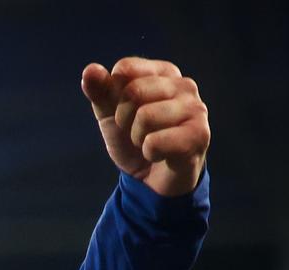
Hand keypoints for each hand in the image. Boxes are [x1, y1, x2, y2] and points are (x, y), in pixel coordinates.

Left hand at [81, 57, 210, 196]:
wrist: (151, 180)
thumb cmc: (133, 141)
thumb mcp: (110, 115)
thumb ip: (99, 91)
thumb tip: (90, 70)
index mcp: (163, 72)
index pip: (125, 69)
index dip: (113, 97)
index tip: (125, 113)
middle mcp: (184, 85)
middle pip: (134, 91)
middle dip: (124, 120)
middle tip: (137, 132)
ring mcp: (195, 108)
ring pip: (145, 117)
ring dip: (138, 138)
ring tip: (150, 143)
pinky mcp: (198, 135)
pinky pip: (154, 142)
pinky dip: (149, 153)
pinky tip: (161, 155)